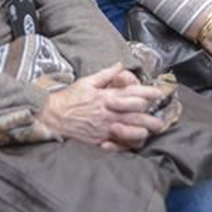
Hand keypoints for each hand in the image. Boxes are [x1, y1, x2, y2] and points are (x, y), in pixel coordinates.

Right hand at [36, 63, 169, 148]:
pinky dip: (127, 145)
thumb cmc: (68, 99)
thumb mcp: (86, 82)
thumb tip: (120, 65)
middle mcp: (108, 113)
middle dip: (151, 117)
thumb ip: (105, 74)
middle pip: (136, 115)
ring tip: (150, 132)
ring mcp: (104, 129)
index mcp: (106, 97)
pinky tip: (134, 144)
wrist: (50, 117)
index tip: (159, 93)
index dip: (148, 93)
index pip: (132, 94)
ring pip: (130, 131)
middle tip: (162, 119)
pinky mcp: (98, 141)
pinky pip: (118, 146)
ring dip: (142, 131)